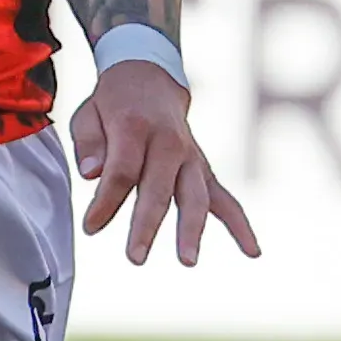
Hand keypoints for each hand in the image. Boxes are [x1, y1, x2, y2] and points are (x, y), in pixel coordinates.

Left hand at [71, 60, 260, 266]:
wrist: (150, 78)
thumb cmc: (113, 104)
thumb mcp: (89, 114)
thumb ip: (89, 144)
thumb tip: (92, 175)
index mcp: (135, 126)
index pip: (122, 170)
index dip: (106, 202)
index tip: (91, 227)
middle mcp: (168, 142)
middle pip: (159, 188)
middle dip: (147, 224)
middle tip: (135, 257)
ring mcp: (190, 157)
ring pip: (195, 196)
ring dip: (192, 229)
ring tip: (188, 261)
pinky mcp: (203, 170)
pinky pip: (225, 199)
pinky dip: (240, 225)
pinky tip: (252, 252)